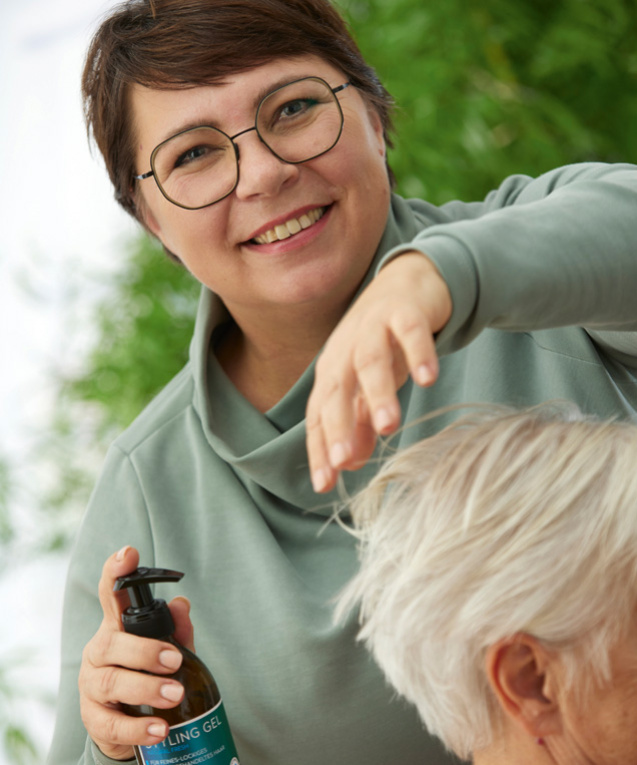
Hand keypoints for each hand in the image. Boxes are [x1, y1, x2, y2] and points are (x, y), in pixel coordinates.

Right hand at [78, 546, 194, 760]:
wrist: (128, 725)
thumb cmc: (149, 676)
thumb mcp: (169, 650)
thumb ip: (177, 628)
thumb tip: (183, 603)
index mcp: (116, 628)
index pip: (110, 595)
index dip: (116, 572)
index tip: (129, 553)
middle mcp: (99, 652)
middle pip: (113, 644)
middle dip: (146, 651)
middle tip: (176, 660)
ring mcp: (92, 686)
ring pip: (112, 682)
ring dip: (146, 688)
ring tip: (176, 694)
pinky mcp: (94, 719)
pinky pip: (112, 723)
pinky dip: (138, 728)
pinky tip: (159, 729)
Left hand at [306, 252, 451, 492]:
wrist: (406, 283)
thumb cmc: (382, 343)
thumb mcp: (367, 386)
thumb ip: (359, 423)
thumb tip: (349, 464)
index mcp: (332, 372)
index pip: (318, 415)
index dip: (320, 448)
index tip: (324, 484)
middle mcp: (345, 350)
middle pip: (336, 389)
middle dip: (339, 425)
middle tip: (345, 461)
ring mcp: (373, 327)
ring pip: (370, 361)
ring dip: (377, 393)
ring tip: (389, 426)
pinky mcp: (404, 311)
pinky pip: (411, 332)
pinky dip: (418, 353)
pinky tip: (429, 380)